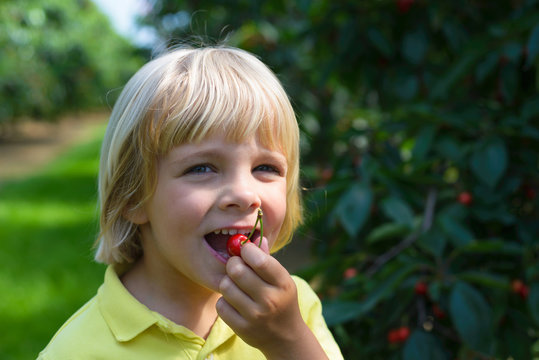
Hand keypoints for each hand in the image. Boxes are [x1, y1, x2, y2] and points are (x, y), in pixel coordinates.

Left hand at [216, 243, 327, 359]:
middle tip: (236, 266)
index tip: (245, 250)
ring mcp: (255, 316)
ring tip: (236, 285)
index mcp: (283, 283)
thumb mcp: (282, 279)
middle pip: (237, 271)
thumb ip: (267, 259)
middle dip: (233, 264)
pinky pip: (221, 304)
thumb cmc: (281, 299)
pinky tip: (234, 302)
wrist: (285, 337)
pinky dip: (225, 300)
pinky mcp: (242, 328)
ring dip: (228, 282)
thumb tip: (254, 237)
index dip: (247, 250)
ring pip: (226, 286)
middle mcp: (270, 300)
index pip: (259, 260)